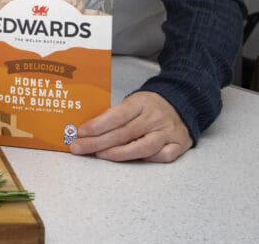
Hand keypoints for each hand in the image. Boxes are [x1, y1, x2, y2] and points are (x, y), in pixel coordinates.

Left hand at [70, 91, 190, 161]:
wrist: (182, 101)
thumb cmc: (150, 105)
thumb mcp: (133, 101)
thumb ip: (115, 114)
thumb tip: (88, 130)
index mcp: (141, 102)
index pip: (117, 115)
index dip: (98, 125)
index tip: (81, 132)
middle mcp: (155, 117)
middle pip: (125, 133)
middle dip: (98, 142)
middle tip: (80, 148)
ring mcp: (169, 132)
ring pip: (143, 147)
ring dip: (118, 153)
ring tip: (99, 155)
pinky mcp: (180, 144)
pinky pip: (162, 156)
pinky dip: (146, 159)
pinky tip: (129, 160)